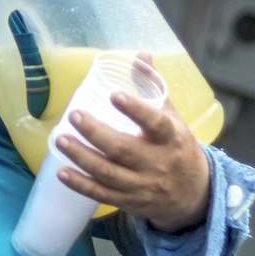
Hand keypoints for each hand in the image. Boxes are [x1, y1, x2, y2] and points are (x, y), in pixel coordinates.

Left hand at [53, 60, 210, 232]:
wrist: (194, 194)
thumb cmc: (178, 146)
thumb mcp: (172, 116)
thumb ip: (153, 86)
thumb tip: (140, 54)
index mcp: (170, 138)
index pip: (154, 123)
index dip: (134, 109)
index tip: (113, 95)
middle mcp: (157, 163)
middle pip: (123, 149)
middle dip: (95, 133)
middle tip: (74, 115)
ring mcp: (142, 185)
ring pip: (108, 172)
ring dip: (81, 157)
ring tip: (60, 139)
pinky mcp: (129, 201)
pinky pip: (102, 194)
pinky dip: (80, 184)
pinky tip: (61, 171)